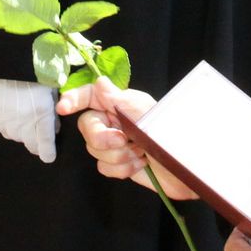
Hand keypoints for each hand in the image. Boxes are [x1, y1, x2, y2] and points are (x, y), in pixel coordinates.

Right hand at [0, 79, 57, 161]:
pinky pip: (5, 131)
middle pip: (31, 145)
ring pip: (18, 138)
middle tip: (40, 136)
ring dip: (24, 134)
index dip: (48, 153)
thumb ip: (55, 113)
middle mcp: (24, 122)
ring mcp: (9, 121)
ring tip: (27, 122)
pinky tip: (15, 119)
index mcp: (42, 114)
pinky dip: (11, 128)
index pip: (45, 144)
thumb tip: (55, 130)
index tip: (49, 156)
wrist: (10, 63)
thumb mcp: (52, 91)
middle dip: (37, 144)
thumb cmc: (36, 74)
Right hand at [56, 76, 195, 197]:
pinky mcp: (120, 164)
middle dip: (102, 138)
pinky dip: (121, 169)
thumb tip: (99, 82)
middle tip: (122, 141)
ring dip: (117, 155)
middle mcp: (115, 121)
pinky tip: (139, 165)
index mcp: (121, 103)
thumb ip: (118, 100)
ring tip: (140, 154)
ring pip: (95, 150)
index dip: (74, 98)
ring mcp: (117, 143)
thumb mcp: (144, 113)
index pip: (90, 96)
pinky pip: (104, 167)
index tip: (63, 108)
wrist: (187, 169)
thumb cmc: (170, 134)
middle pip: (88, 127)